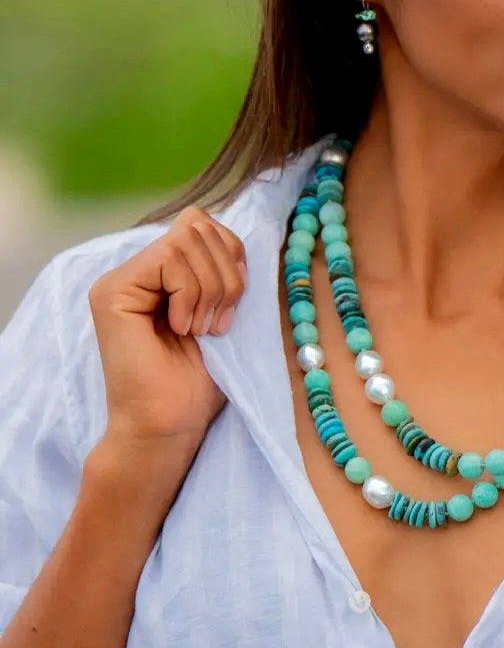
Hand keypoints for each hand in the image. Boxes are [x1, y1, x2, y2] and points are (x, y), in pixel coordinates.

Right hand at [87, 206, 247, 464]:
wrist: (171, 424)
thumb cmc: (200, 379)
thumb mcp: (226, 311)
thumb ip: (225, 270)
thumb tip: (248, 234)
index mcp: (163, 272)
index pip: (203, 224)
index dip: (232, 255)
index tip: (234, 305)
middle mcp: (137, 271)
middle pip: (198, 225)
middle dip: (226, 274)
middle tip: (219, 322)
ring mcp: (120, 280)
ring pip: (187, 240)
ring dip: (211, 289)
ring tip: (202, 329)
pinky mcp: (111, 293)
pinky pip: (169, 260)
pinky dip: (190, 295)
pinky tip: (182, 329)